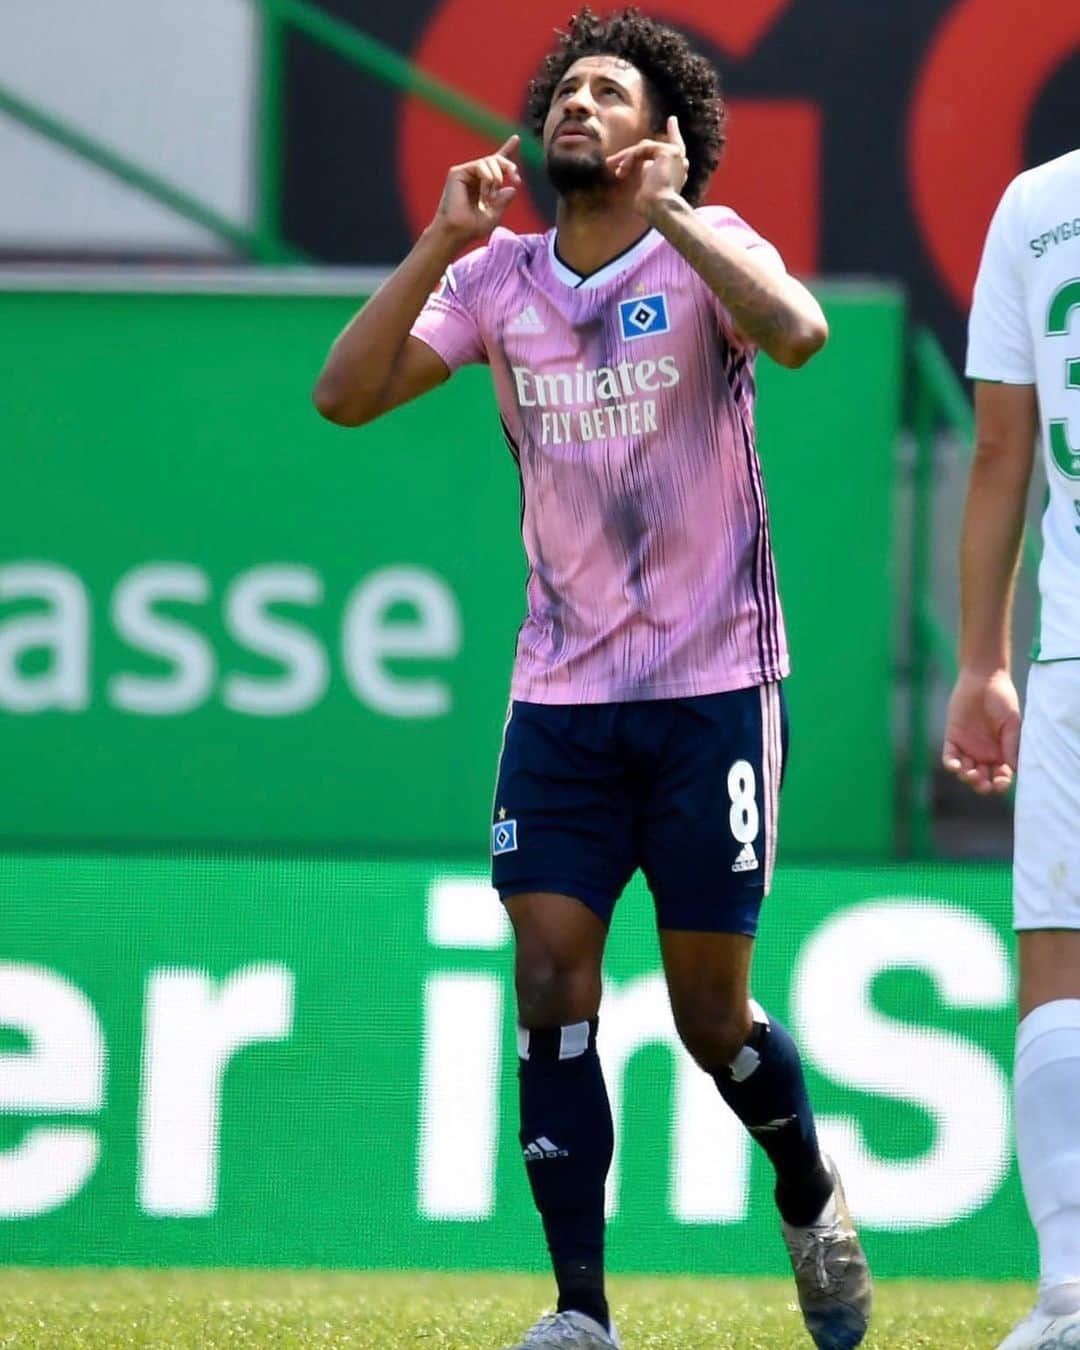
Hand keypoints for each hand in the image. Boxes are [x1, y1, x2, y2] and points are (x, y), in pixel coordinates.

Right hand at [432, 135, 521, 246]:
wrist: (457, 232)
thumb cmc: (472, 227)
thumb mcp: (494, 214)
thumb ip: (504, 201)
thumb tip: (513, 188)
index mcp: (483, 184)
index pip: (496, 164)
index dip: (507, 150)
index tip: (516, 138)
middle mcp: (474, 176)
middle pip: (496, 159)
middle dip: (509, 166)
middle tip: (516, 178)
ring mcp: (465, 173)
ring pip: (490, 160)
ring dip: (497, 178)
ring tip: (490, 196)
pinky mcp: (457, 173)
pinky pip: (480, 165)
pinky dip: (488, 177)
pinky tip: (484, 191)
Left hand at [606, 116, 688, 218]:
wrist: (661, 210)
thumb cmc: (652, 209)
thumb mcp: (647, 189)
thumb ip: (647, 174)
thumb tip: (642, 165)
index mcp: (677, 172)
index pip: (675, 148)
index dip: (673, 132)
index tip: (672, 119)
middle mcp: (680, 162)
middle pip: (651, 149)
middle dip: (628, 156)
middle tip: (608, 163)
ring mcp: (676, 155)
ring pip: (644, 148)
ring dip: (625, 158)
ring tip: (611, 167)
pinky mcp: (669, 151)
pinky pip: (643, 148)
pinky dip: (630, 158)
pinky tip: (622, 170)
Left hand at [941, 667, 1020, 793]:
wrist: (983, 681)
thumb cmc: (1002, 700)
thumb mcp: (1011, 722)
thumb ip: (1012, 745)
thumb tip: (1014, 769)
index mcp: (1002, 753)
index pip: (1002, 776)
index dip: (1001, 783)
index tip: (1000, 784)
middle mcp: (985, 754)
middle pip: (983, 779)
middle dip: (983, 786)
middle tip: (983, 784)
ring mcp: (968, 748)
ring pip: (966, 772)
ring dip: (968, 777)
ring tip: (970, 773)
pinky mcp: (953, 739)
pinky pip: (950, 757)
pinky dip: (951, 765)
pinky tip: (955, 766)